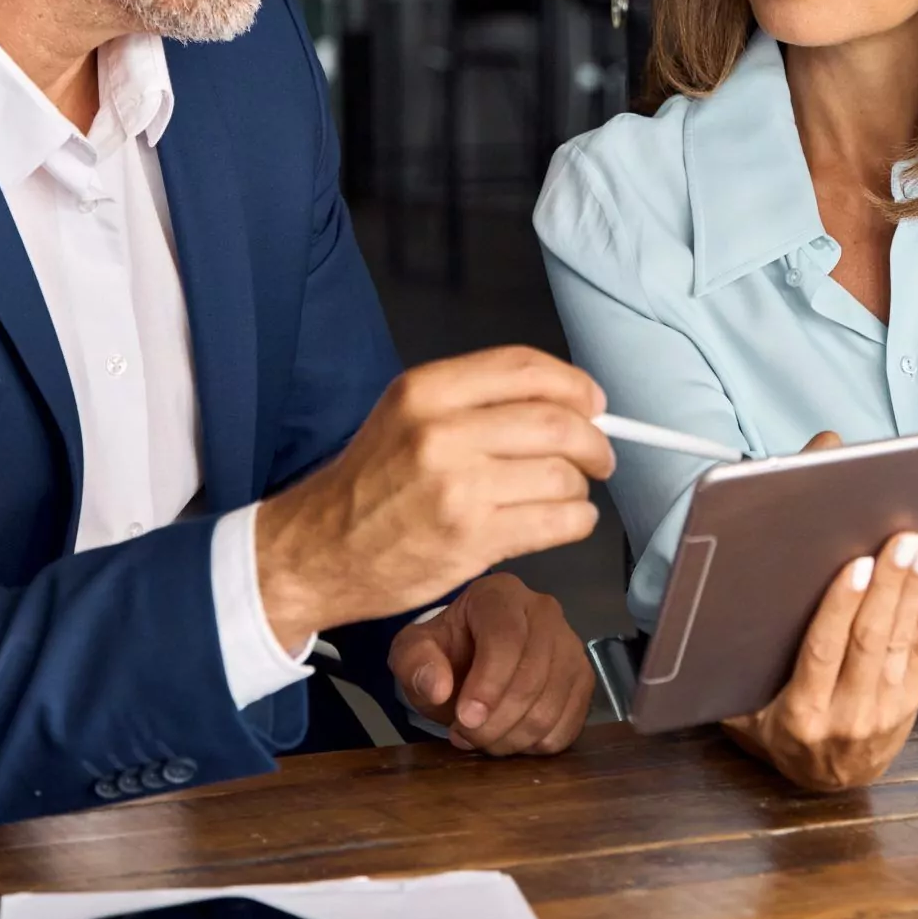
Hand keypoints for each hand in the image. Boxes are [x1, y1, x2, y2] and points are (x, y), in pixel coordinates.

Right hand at [254, 347, 612, 648]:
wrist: (318, 551)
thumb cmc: (369, 486)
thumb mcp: (405, 415)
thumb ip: (476, 402)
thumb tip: (565, 403)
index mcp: (425, 390)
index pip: (525, 368)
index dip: (575, 384)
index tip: (594, 403)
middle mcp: (441, 431)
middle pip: (556, 421)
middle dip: (594, 441)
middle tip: (600, 456)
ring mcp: (457, 487)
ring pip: (563, 474)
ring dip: (581, 487)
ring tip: (568, 494)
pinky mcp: (471, 538)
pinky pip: (558, 521)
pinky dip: (578, 520)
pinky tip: (564, 520)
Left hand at [388, 573, 593, 755]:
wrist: (470, 662)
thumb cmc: (443, 652)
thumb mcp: (413, 652)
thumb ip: (416, 663)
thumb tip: (438, 687)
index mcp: (500, 595)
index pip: (506, 638)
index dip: (488, 685)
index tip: (464, 719)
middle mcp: (544, 611)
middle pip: (532, 676)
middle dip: (495, 721)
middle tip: (464, 736)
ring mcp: (570, 645)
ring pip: (551, 705)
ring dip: (513, 737)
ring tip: (482, 739)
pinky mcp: (583, 679)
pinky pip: (570, 724)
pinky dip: (537, 744)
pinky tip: (511, 738)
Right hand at [722, 529, 917, 792]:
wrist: (830, 785)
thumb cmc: (781, 736)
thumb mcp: (746, 717)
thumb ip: (736, 680)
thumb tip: (713, 623)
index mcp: (803, 713)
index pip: (824, 650)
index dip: (843, 606)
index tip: (857, 566)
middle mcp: (848, 713)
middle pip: (870, 639)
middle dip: (888, 585)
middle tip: (900, 541)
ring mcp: (884, 710)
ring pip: (900, 641)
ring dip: (914, 590)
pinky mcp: (910, 703)